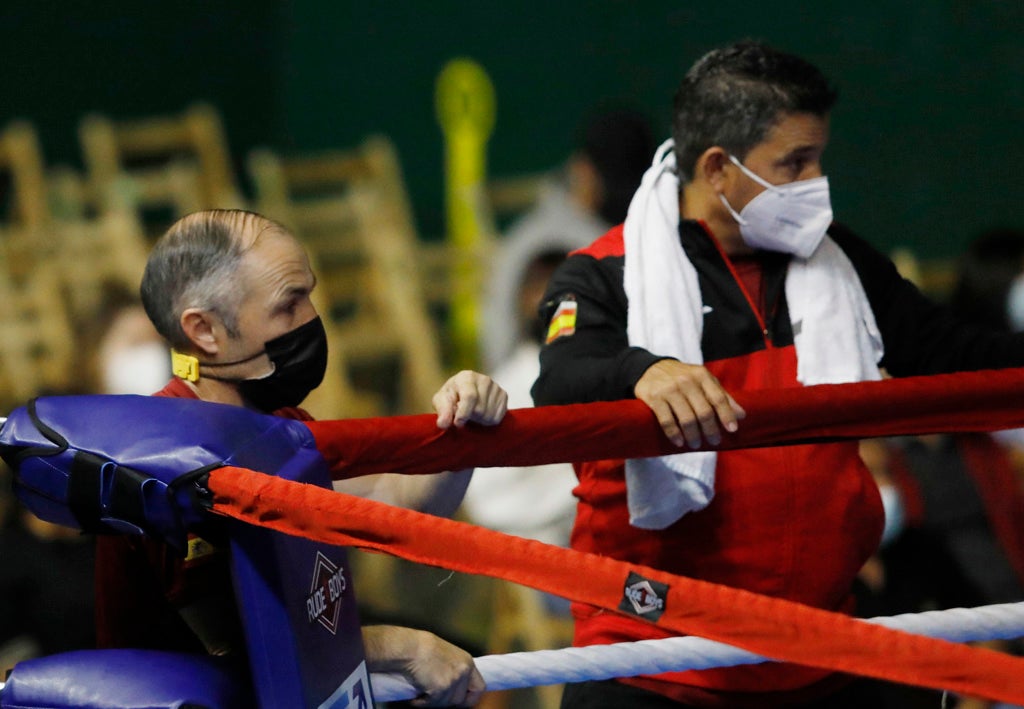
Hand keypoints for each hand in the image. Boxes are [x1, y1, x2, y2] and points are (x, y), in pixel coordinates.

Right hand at [363, 626, 484, 706]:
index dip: (471, 698)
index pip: (479, 687)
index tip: (461, 702)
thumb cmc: (422, 647)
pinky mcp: (441, 689)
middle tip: (433, 696)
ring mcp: (453, 681)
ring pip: (445, 703)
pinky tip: (415, 697)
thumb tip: (452, 686)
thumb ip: (454, 668)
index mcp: (467, 662)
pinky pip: (432, 704)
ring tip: (421, 692)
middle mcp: (463, 671)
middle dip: (446, 701)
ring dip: (432, 702)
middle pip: (459, 699)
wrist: (410, 647)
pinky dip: (421, 703)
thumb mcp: (446, 655)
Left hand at [433, 370, 507, 428]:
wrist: (464, 393)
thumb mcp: (441, 402)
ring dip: (479, 420)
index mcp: (467, 377)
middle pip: (480, 409)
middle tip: (463, 414)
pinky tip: (481, 414)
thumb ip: (442, 412)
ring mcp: (496, 387)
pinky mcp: (504, 396)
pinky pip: (497, 418)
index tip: (458, 423)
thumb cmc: (451, 397)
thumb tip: (443, 424)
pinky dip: (488, 421)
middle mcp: (484, 379)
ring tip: (472, 414)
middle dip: (470, 417)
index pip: (470, 396)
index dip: (463, 413)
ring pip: (489, 416)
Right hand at [633, 359, 744, 447]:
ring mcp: (669, 390)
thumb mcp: (703, 380)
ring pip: (686, 418)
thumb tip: (742, 416)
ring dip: (693, 435)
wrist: (650, 369)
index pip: (718, 398)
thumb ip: (721, 396)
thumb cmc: (683, 377)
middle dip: (711, 430)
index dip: (726, 415)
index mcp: (702, 376)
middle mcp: (686, 381)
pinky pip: (667, 420)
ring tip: (695, 445)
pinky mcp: (654, 398)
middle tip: (714, 442)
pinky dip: (674, 434)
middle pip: (704, 411)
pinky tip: (679, 442)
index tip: (732, 430)